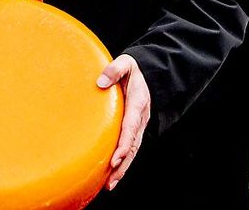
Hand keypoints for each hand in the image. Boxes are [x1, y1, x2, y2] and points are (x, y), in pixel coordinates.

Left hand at [96, 54, 150, 190]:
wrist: (147, 74)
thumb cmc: (132, 69)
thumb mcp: (126, 63)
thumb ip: (115, 69)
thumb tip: (101, 82)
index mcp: (138, 103)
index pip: (131, 127)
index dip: (124, 144)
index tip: (115, 158)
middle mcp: (140, 118)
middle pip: (133, 146)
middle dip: (123, 164)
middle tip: (111, 180)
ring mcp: (138, 126)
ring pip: (132, 151)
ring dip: (122, 168)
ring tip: (110, 184)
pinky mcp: (133, 129)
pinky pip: (129, 148)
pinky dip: (122, 163)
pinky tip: (112, 174)